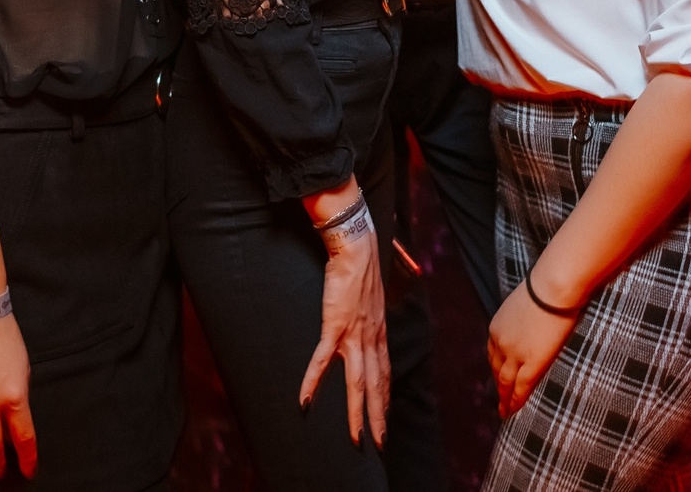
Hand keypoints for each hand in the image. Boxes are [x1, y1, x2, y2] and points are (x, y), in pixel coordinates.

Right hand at [299, 224, 389, 446]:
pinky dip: (313, 383)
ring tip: (356, 438)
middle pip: (376, 387)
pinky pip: (322, 361)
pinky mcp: (335, 326)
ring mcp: (354, 335)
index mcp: (379, 332)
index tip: (385, 418)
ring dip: (357, 413)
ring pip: (358, 383)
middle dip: (379, 418)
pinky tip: (304, 401)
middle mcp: (371, 338)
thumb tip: (365, 319)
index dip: (385, 398)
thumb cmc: (362, 268)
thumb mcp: (373, 297)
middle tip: (379, 444)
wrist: (357, 248)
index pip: (385, 373)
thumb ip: (370, 314)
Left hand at [489, 277, 580, 417]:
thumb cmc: (545, 289)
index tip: (497, 376)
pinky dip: (516, 400)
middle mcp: (500, 343)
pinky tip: (514, 410)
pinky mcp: (531, 363)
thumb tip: (530, 321)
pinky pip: (521, 387)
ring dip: (504, 399)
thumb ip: (522, 317)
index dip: (495, 366)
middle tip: (499, 399)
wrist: (552, 289)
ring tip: (505, 412)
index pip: (493, 352)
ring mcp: (514, 355)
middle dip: (497, 385)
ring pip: (505, 382)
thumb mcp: (524, 304)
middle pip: (496, 369)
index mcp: (497, 327)